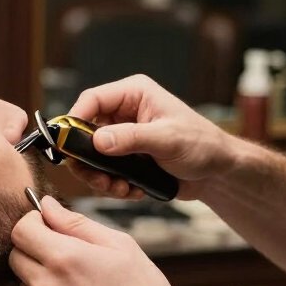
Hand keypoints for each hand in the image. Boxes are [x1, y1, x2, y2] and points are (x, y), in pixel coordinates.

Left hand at [10, 195, 198, 285]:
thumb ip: (76, 223)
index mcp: (64, 258)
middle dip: (33, 248)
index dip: (33, 222)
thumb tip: (47, 206)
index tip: (49, 226)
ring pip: (24, 285)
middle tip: (64, 253)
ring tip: (77, 284)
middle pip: (15, 256)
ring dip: (40, 277)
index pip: (20, 230)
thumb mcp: (119, 245)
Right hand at [65, 75, 230, 200]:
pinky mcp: (126, 158)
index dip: (75, 120)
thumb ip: (132, 139)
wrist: (217, 173)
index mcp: (134, 94)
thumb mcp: (167, 140)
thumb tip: (98, 141)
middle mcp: (124, 113)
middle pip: (85, 131)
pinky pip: (106, 171)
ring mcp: (124, 137)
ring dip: (100, 176)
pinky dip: (113, 185)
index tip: (68, 144)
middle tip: (96, 177)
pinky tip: (132, 190)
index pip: (92, 100)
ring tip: (119, 188)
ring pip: (92, 156)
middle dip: (88, 158)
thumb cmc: (202, 145)